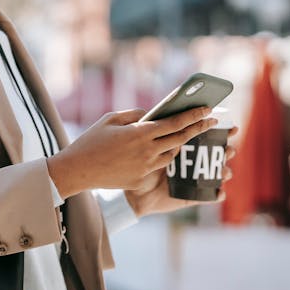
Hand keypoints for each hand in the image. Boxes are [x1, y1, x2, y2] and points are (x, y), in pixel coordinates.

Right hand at [47, 106, 217, 198]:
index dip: (194, 116)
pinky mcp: (141, 179)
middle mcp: (147, 150)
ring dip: (181, 143)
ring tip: (186, 134)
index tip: (208, 110)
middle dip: (199, 128)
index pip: (175, 122)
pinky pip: (160, 165)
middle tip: (211, 121)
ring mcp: (146, 167)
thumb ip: (134, 115)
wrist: (78, 170)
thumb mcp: (111, 119)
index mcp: (140, 133)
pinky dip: (164, 155)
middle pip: (181, 138)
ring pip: (172, 153)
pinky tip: (164, 149)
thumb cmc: (92, 141)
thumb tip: (152, 114)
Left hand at [124, 126, 238, 217]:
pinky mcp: (192, 196)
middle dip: (228, 151)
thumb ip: (166, 138)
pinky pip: (209, 196)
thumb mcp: (153, 149)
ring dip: (225, 171)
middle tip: (230, 149)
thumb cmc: (141, 166)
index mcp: (187, 149)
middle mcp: (194, 164)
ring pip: (216, 175)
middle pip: (217, 155)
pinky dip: (217, 194)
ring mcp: (194, 180)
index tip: (233, 127)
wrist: (134, 192)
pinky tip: (220, 192)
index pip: (208, 137)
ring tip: (225, 170)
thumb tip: (180, 126)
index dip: (223, 132)